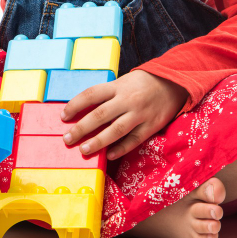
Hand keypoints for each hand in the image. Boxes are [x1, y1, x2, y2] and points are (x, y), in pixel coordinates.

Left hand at [60, 70, 188, 161]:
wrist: (173, 83)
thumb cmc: (142, 84)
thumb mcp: (123, 82)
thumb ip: (107, 95)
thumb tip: (84, 112)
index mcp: (117, 86)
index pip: (91, 95)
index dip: (75, 105)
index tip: (64, 116)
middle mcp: (127, 100)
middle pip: (100, 115)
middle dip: (81, 128)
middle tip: (67, 139)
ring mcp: (139, 114)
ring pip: (115, 130)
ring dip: (98, 141)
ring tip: (84, 150)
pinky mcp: (150, 126)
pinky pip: (133, 140)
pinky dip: (120, 149)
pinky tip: (109, 155)